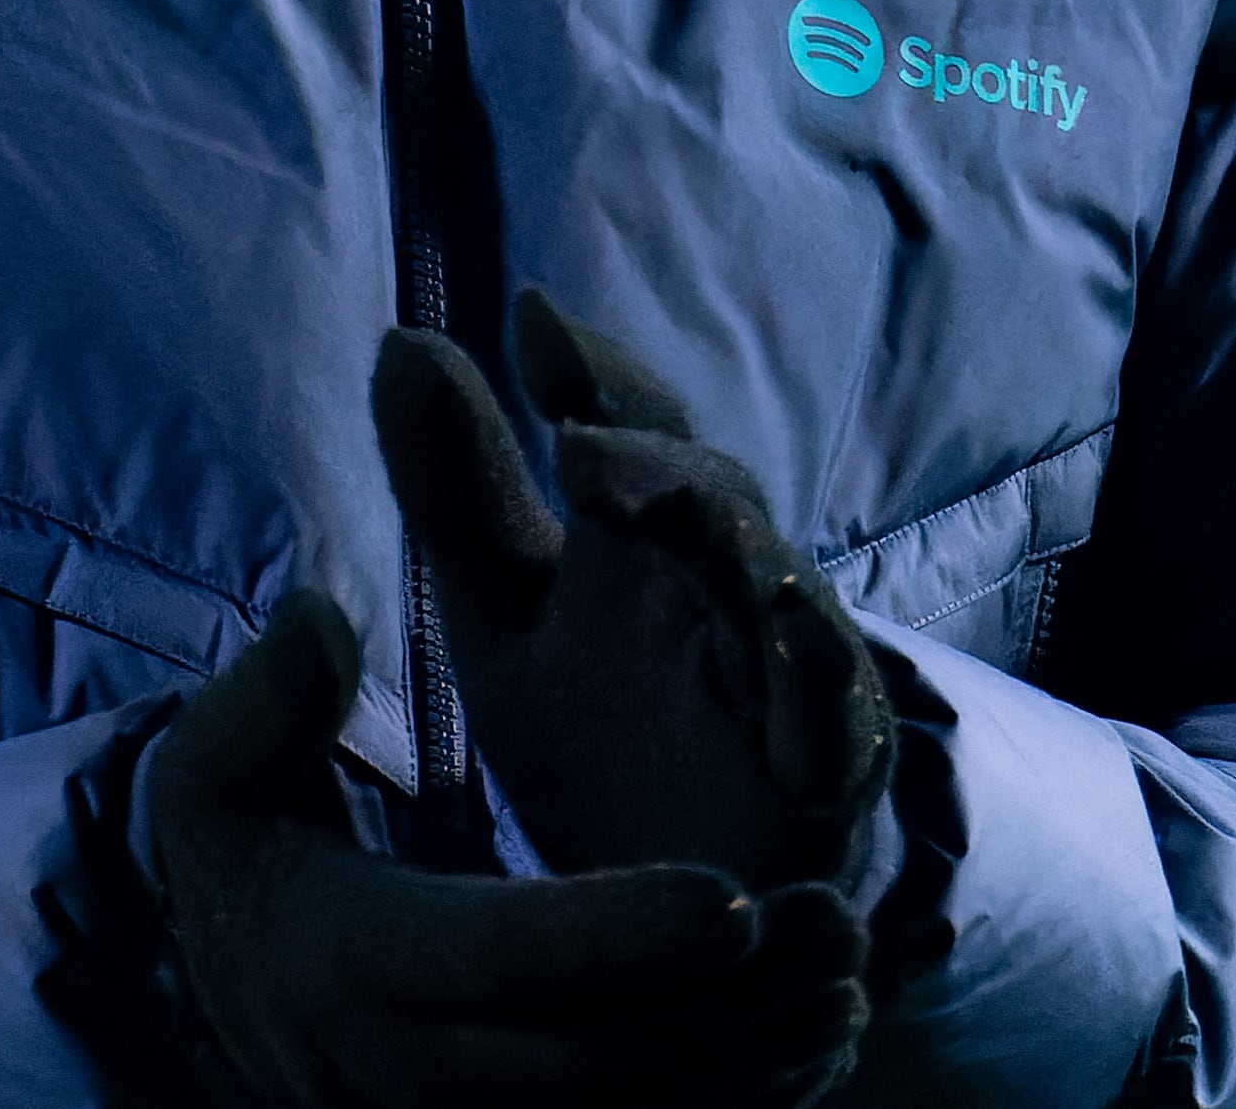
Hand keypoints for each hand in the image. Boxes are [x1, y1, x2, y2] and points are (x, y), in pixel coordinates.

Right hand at [147, 590, 870, 1108]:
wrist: (222, 996)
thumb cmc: (245, 858)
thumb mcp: (214, 775)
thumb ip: (269, 699)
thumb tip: (322, 615)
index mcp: (356, 958)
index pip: (501, 951)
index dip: (619, 935)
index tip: (734, 896)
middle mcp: (408, 1066)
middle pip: (593, 1065)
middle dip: (730, 1012)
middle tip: (842, 929)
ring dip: (750, 1070)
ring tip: (849, 988)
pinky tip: (812, 1057)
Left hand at [374, 286, 892, 891]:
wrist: (689, 918)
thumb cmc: (604, 741)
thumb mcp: (505, 618)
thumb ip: (457, 491)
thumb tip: (398, 339)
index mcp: (647, 541)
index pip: (634, 430)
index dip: (594, 374)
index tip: (529, 318)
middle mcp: (727, 587)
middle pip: (712, 498)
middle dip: (656, 464)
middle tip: (583, 443)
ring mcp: (786, 677)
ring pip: (779, 592)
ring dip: (743, 547)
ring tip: (700, 517)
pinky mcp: (827, 774)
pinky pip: (837, 718)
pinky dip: (822, 676)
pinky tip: (796, 637)